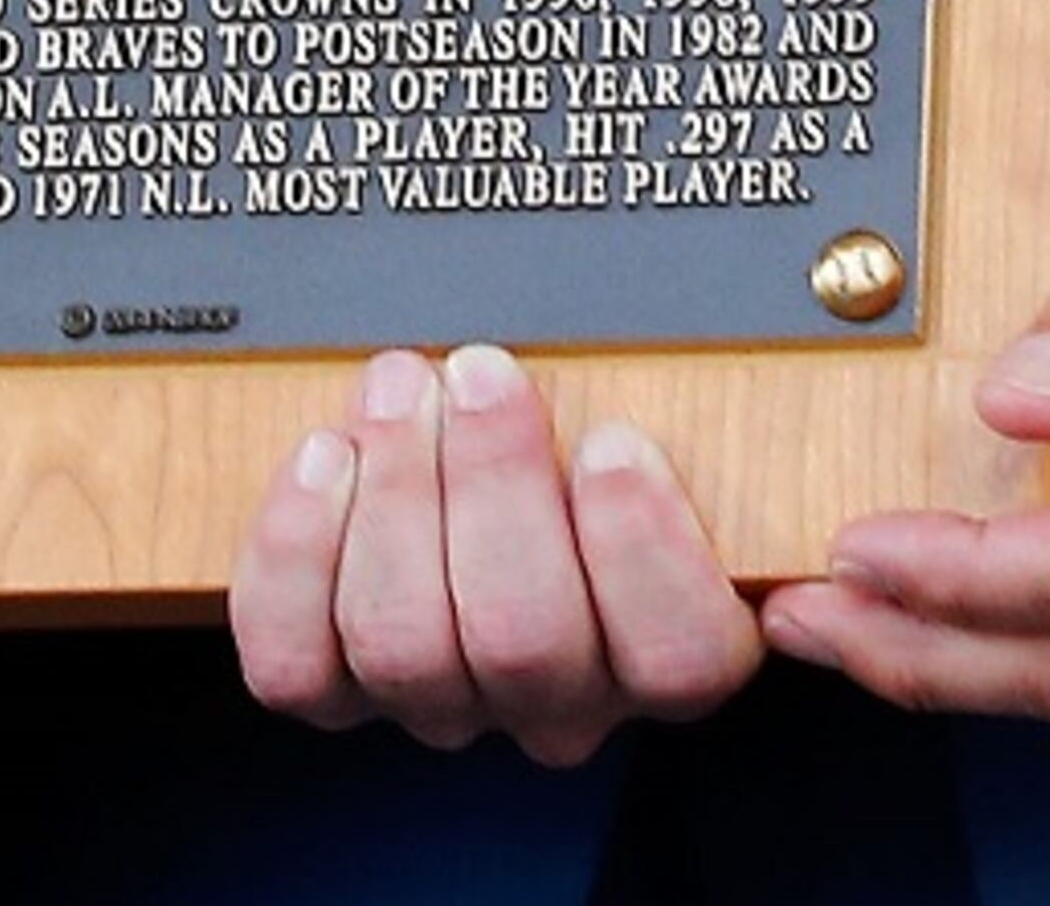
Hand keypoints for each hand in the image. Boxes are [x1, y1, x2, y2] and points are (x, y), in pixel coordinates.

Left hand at [231, 341, 760, 766]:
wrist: (467, 445)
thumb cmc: (584, 414)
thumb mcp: (668, 400)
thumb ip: (706, 403)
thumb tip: (753, 349)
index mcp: (668, 642)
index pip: (677, 657)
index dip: (641, 552)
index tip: (612, 436)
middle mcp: (558, 696)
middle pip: (528, 642)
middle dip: (495, 488)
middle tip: (478, 369)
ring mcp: (442, 700)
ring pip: (409, 647)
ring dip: (397, 496)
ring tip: (401, 383)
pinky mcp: (337, 686)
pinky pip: (297, 662)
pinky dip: (296, 556)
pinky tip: (324, 456)